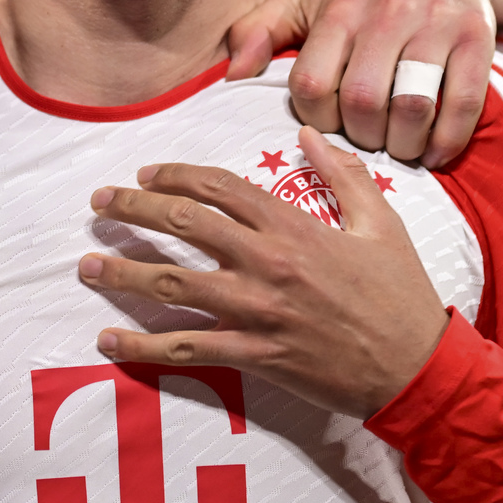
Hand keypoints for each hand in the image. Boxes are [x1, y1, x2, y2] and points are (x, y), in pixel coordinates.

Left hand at [81, 129, 448, 418]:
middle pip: (184, 223)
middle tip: (100, 201)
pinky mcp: (254, 355)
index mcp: (294, 225)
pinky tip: (108, 339)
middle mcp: (267, 262)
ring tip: (86, 265)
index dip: (176, 173)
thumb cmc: (401, 295)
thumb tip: (311, 133)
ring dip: (124, 271)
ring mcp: (258, 310)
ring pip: (174, 283)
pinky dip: (143, 345)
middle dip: (134, 206)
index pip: (220, 186)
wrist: (416, 368)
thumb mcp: (381, 222)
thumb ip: (342, 174)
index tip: (147, 171)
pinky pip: (187, 348)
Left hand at [227, 0, 495, 166]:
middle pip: (364, 100)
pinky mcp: (477, 37)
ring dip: (403, 144)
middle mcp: (386, 15)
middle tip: (366, 140)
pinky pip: (465, 103)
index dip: (317, 117)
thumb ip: (258, 31)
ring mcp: (436, 25)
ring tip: (398, 148)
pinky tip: (434, 152)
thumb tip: (231, 75)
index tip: (329, 121)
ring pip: (413, 105)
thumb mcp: (304, 1)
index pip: (313, 84)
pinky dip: (448, 140)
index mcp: (339, 11)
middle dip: (361, 136)